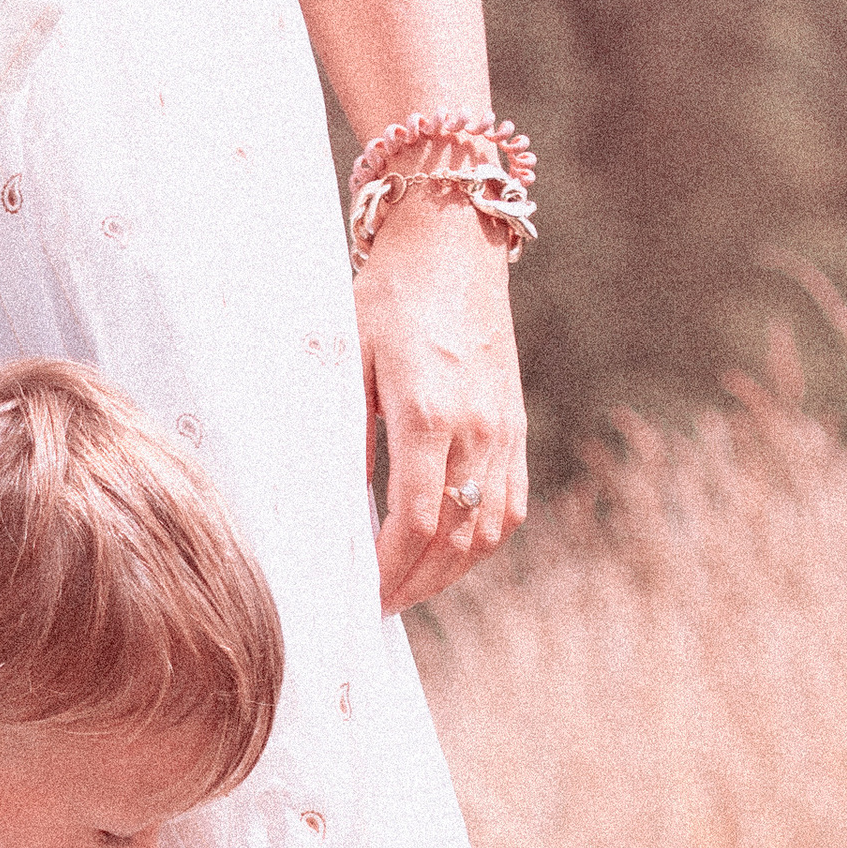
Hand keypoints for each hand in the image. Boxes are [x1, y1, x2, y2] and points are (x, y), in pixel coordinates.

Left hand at [353, 189, 527, 612]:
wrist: (452, 241)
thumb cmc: (387, 295)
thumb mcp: (347, 357)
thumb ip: (344, 432)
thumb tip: (331, 506)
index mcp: (428, 412)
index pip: (415, 520)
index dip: (389, 569)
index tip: (360, 593)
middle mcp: (476, 428)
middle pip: (453, 538)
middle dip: (414, 583)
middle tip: (376, 606)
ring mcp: (503, 429)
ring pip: (487, 531)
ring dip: (448, 572)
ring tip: (408, 588)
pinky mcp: (515, 425)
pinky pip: (510, 505)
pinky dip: (481, 543)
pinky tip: (450, 554)